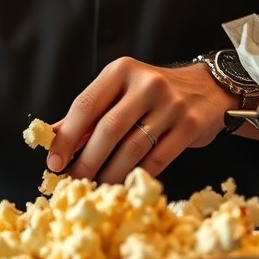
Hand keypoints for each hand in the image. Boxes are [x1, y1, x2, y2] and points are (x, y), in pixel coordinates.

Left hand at [45, 57, 233, 184]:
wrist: (207, 89)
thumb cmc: (153, 93)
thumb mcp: (120, 91)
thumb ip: (89, 112)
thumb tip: (51, 136)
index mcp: (121, 71)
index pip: (86, 105)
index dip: (67, 137)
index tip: (55, 162)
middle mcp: (146, 84)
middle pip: (108, 129)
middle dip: (86, 161)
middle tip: (73, 182)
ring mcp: (171, 105)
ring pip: (132, 148)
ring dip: (110, 173)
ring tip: (96, 187)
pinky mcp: (189, 126)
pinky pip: (157, 160)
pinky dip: (136, 176)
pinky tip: (124, 184)